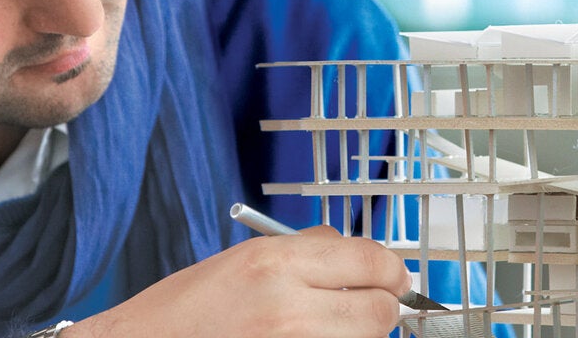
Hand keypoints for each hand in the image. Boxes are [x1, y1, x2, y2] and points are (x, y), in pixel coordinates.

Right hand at [61, 226, 409, 337]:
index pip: (373, 261)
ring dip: (358, 337)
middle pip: (380, 310)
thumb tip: (353, 249)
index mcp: (276, 263)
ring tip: (325, 329)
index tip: (395, 278)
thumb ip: (304, 251)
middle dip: (380, 309)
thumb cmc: (182, 313)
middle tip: (365, 310)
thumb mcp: (243, 260)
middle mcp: (289, 307)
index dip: (392, 271)